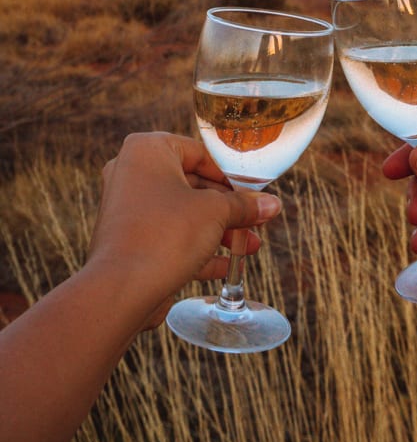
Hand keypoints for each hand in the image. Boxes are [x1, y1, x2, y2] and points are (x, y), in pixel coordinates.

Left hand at [87, 132, 281, 328]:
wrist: (119, 291)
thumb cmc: (166, 235)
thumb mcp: (216, 213)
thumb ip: (244, 205)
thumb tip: (272, 204)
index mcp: (148, 150)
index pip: (200, 154)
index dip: (231, 175)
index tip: (254, 192)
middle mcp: (132, 173)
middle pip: (193, 185)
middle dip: (227, 207)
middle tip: (254, 219)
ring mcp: (127, 208)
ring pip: (182, 213)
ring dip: (218, 230)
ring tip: (248, 246)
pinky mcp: (128, 240)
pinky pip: (169, 236)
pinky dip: (196, 247)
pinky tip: (227, 265)